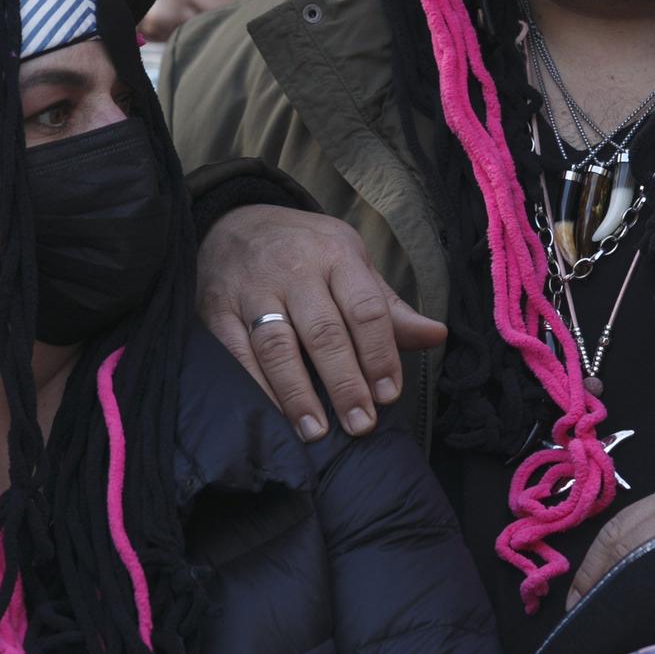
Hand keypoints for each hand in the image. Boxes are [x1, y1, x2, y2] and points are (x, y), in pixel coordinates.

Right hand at [196, 205, 445, 439]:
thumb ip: (388, 307)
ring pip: (278, 346)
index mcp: (336, 255)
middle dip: (345, 383)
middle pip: (324, 332)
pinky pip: (237, 353)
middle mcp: (294, 269)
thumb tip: (436, 336)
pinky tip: (274, 414)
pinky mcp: (217, 309)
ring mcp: (252, 289)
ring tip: (316, 431)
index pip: (365, 309)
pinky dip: (257, 387)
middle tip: (360, 425)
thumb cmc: (306, 252)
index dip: (380, 355)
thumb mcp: (352, 264)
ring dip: (298, 393)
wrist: (234, 222)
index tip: (388, 395)